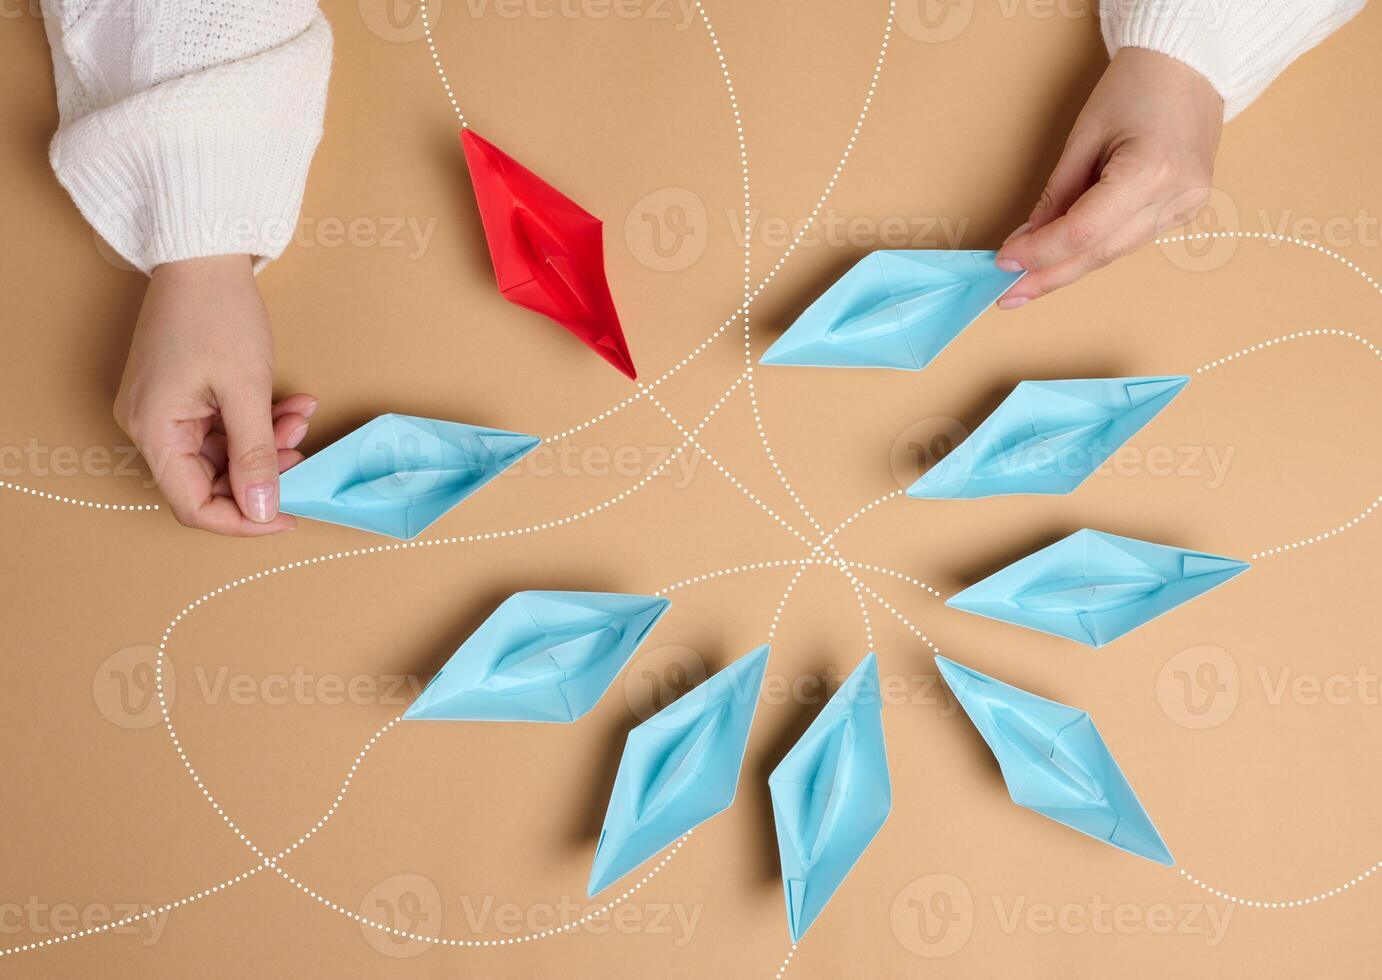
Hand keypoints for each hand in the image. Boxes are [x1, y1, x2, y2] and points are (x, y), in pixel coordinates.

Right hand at [114, 255, 315, 534]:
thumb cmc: (218, 312)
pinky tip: (291, 404)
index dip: (243, 520)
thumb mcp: (246, 389)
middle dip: (263, 472)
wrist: (204, 254)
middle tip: (303, 451)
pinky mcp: (181, 396)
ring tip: (300, 417)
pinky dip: (258, 422)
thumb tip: (262, 510)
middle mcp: (150, 426)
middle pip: (209, 481)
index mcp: (155, 430)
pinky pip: (222, 427)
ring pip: (223, 454)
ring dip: (268, 443)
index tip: (288, 515)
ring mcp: (164, 411)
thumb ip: (255, 455)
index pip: (194, 505)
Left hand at [994, 47, 1223, 306]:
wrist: (1190, 64)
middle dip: (1050, 274)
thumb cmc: (1136, 86)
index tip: (1005, 261)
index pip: (1083, 232)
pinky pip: (1130, 239)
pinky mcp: (1187, 209)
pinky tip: (1065, 255)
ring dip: (1069, 266)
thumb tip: (1028, 239)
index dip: (1040, 253)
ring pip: (1114, 252)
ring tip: (1028, 278)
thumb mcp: (1084, 136)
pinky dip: (1095, 247)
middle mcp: (1176, 197)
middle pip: (1100, 253)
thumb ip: (1057, 194)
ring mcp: (1188, 207)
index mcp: (1150, 172)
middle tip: (1010, 293)